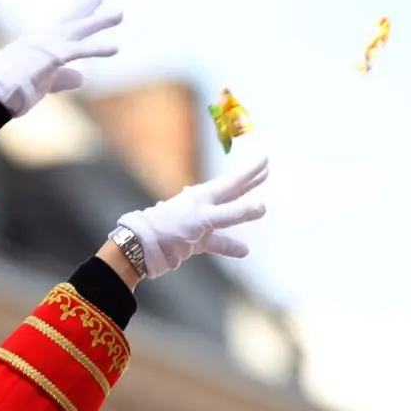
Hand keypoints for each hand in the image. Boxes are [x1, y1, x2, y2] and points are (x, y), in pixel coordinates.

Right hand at [0, 0, 122, 116]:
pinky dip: (98, 49)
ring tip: (119, 14)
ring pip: (78, 29)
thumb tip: (82, 78)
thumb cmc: (11, 89)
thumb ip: (63, 78)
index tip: (89, 1)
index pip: (61, 24)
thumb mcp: (44, 81)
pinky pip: (80, 50)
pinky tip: (115, 48)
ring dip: (99, 21)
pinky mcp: (52, 56)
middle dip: (87, 6)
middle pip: (70, 18)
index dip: (76, 12)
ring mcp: (47, 44)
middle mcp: (43, 38)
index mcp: (38, 43)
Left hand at [115, 156, 268, 278]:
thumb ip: (233, 213)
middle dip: (248, 184)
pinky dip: (230, 246)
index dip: (250, 172)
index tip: (265, 160)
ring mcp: (199, 224)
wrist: (144, 246)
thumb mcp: (205, 218)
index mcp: (205, 195)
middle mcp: (203, 205)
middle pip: (231, 193)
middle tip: (265, 173)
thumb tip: (260, 206)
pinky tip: (243, 250)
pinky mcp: (194, 242)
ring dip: (242, 215)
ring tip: (260, 210)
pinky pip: (217, 243)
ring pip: (227, 218)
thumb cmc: (172, 227)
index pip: (233, 181)